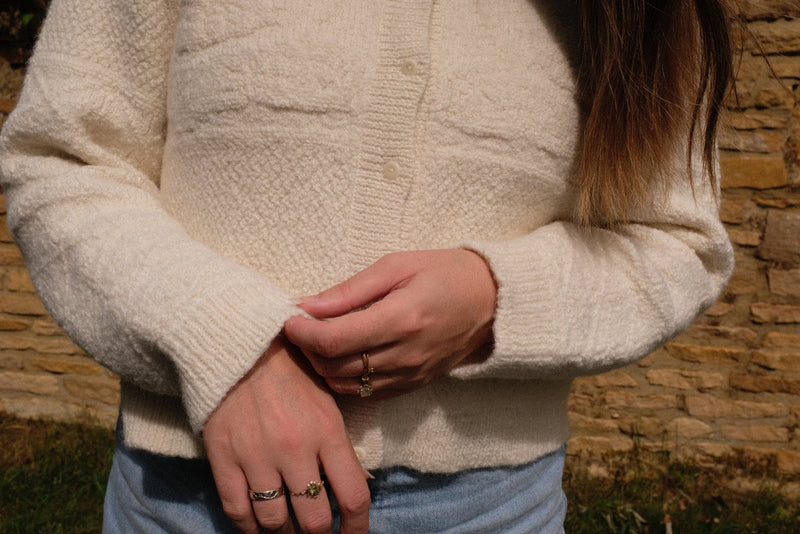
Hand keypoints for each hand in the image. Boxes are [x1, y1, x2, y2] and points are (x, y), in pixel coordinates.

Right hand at [203, 338, 370, 533]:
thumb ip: (338, 445)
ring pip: (276, 522)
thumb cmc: (291, 370)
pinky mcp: (223, 458)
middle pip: (315, 519)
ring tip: (289, 530)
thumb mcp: (328, 400)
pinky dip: (250, 528)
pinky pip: (238, 511)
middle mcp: (295, 449)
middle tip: (317, 533)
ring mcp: (256, 456)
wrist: (240, 344)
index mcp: (327, 431)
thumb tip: (347, 491)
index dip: (358, 528)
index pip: (354, 496)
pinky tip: (257, 527)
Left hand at [284, 249, 496, 397]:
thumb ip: (349, 290)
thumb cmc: (444, 273)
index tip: (289, 318)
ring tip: (318, 340)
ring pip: (345, 385)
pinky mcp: (413, 386)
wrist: (492, 301)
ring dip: (322, 366)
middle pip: (333, 366)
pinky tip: (342, 356)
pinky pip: (365, 393)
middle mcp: (404, 354)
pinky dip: (344, 378)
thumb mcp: (397, 265)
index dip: (301, 333)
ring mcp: (410, 375)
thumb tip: (307, 304)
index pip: (333, 340)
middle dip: (306, 349)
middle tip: (300, 327)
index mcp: (400, 319)